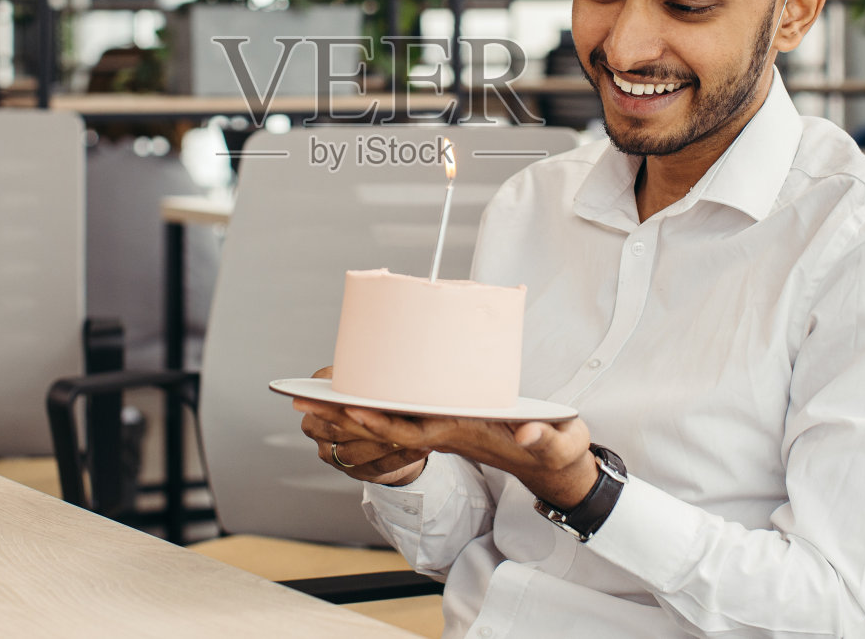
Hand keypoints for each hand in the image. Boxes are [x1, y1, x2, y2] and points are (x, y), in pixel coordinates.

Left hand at [294, 370, 596, 508]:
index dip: (382, 423)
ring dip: (347, 418)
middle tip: (304, 404)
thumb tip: (528, 433)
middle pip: (387, 431)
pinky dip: (369, 411)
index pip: (415, 432)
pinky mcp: (442, 424)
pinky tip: (344, 399)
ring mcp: (441, 431)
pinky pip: (397, 420)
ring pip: (386, 427)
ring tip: (308, 401)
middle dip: (345, 420)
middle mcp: (446, 434)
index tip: (351, 409)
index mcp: (466, 434)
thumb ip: (547, 438)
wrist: (555, 465)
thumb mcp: (561, 443)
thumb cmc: (558, 450)